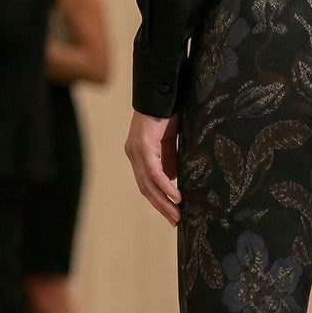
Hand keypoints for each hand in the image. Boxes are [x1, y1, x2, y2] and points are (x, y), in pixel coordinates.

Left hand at [125, 109, 181, 225]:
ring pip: (148, 183)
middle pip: (145, 188)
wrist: (164, 91)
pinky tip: (175, 197)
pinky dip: (164, 186)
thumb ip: (170, 160)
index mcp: (139, 155)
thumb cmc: (169, 113)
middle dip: (161, 206)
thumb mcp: (171, 143)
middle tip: (175, 221)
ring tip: (177, 214)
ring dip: (163, 201)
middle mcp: (134, 154)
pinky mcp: (143, 145)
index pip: (146, 184)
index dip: (158, 201)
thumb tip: (173, 179)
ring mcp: (136, 151)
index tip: (171, 214)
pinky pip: (153, 171)